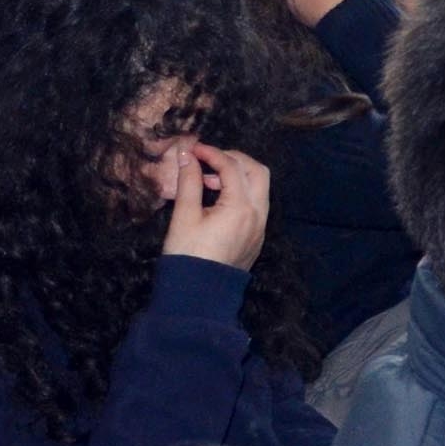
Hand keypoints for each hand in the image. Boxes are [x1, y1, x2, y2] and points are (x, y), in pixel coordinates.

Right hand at [157, 140, 271, 271]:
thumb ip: (188, 182)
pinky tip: (219, 199)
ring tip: (209, 181)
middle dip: (235, 160)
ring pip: (260, 189)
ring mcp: (260, 228)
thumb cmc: (187, 256)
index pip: (232, 167)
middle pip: (257, 172)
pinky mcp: (256, 238)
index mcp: (241, 208)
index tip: (194, 149)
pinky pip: (257, 205)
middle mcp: (258, 215)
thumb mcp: (184, 216)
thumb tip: (187, 156)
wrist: (197, 295)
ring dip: (239, 177)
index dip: (212, 153)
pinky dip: (242, 194)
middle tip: (209, 160)